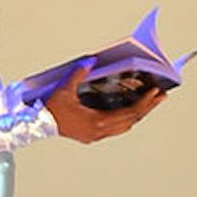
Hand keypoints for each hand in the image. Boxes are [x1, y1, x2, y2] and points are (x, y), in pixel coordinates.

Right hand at [17, 64, 172, 144]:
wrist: (35, 124)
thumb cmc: (50, 110)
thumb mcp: (64, 89)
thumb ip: (78, 74)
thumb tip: (91, 61)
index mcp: (97, 121)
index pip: (129, 113)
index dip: (145, 103)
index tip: (156, 93)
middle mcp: (99, 131)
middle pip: (131, 120)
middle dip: (147, 107)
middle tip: (161, 96)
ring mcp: (96, 135)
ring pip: (125, 126)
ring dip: (138, 114)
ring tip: (149, 102)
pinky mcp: (91, 136)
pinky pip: (115, 128)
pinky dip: (126, 118)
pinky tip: (129, 111)